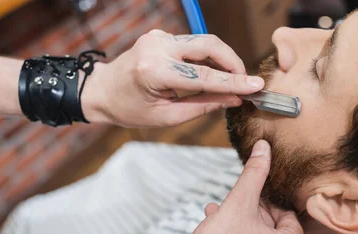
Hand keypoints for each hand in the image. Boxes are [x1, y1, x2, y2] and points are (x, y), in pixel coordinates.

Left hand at [82, 29, 264, 127]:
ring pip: (203, 42)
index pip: (204, 76)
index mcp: (154, 71)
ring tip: (231, 81)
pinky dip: (207, 58)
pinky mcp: (160, 36)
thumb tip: (234, 100)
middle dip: (233, 62)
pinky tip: (210, 73)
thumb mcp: (166, 116)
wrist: (101, 91)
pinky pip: (192, 44)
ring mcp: (158, 37)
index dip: (234, 82)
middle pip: (209, 45)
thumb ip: (203, 106)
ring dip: (222, 60)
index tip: (256, 86)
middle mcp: (157, 47)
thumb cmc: (129, 109)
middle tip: (246, 82)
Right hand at [193, 140, 303, 233]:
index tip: (255, 192)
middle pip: (270, 224)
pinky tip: (214, 217)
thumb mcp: (239, 202)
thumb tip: (264, 147)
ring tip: (221, 207)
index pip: (288, 216)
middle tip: (238, 199)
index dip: (270, 200)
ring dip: (238, 216)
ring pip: (253, 231)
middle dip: (251, 208)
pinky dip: (231, 227)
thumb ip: (253, 175)